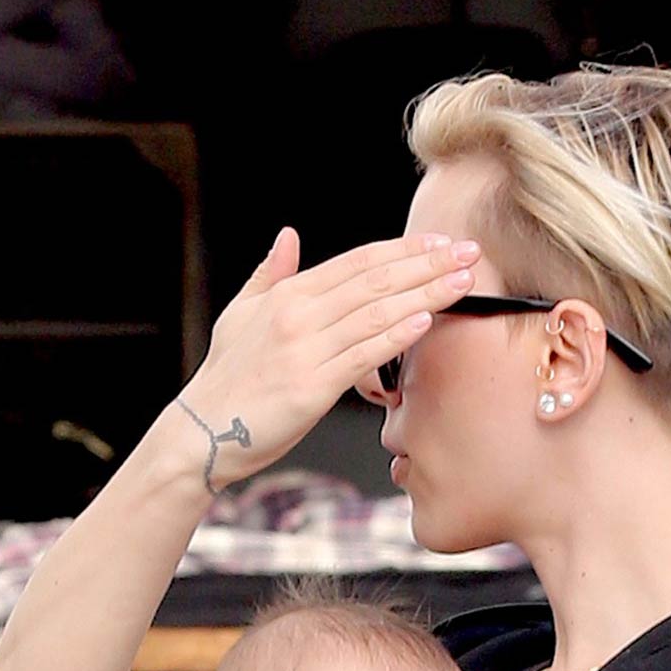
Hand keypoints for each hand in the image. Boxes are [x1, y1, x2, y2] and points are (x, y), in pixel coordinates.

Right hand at [175, 227, 479, 490]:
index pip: (357, 262)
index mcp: (288, 294)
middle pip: (374, 279)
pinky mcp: (310, 387)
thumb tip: (288, 237)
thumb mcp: (241, 315)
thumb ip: (270, 275)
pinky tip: (425, 321)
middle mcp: (298, 313)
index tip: (440, 244)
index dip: (402, 250)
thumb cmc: (226, 381)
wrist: (201, 432)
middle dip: (427, 264)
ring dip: (425, 294)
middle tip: (468, 253)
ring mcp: (304, 348)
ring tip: (463, 283)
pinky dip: (395, 335)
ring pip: (376, 311)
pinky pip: (362, 355)